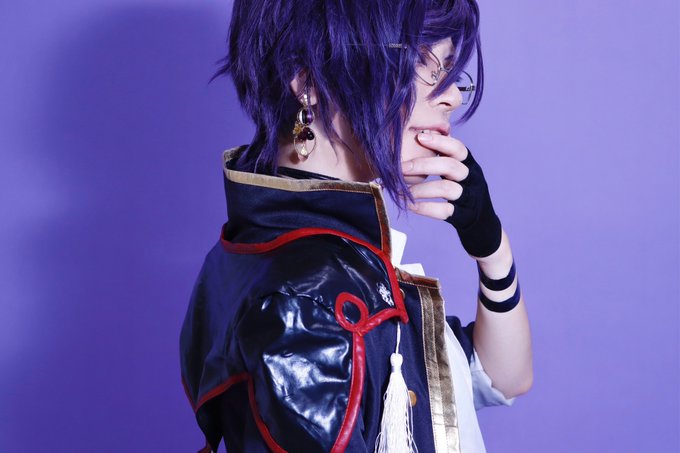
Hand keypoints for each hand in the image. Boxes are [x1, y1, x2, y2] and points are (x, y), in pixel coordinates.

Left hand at [402, 131, 501, 257]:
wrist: (483, 225)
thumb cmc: (464, 193)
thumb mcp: (459, 174)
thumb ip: (443, 159)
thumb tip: (415, 139)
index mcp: (470, 165)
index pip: (458, 148)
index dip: (440, 141)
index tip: (419, 136)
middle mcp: (473, 179)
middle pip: (450, 166)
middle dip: (422, 165)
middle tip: (400, 168)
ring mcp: (470, 198)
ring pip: (446, 188)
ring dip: (420, 188)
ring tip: (401, 191)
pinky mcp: (464, 216)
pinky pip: (444, 211)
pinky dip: (424, 207)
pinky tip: (409, 205)